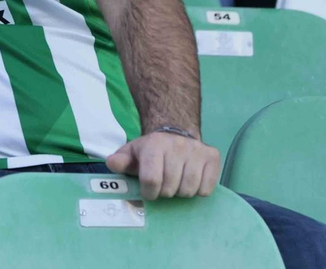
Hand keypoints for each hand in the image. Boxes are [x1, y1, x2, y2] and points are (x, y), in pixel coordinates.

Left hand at [105, 130, 220, 199]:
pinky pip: (206, 188)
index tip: (149, 190)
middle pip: (170, 188)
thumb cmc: (151, 150)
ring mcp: (197, 150)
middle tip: (164, 183)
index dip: (149, 192)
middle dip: (165, 192)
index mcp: (155, 144)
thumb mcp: (132, 153)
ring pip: (189, 190)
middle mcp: (177, 145)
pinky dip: (199, 190)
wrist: (177, 133)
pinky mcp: (213, 156)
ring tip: (177, 181)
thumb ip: (120, 161)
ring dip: (181, 192)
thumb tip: (112, 163)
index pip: (151, 180)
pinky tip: (192, 179)